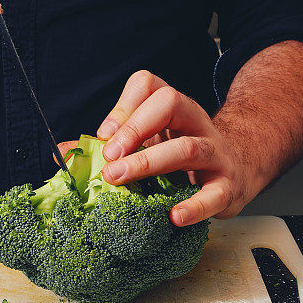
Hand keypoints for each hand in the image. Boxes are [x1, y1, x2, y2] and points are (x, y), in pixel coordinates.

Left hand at [95, 71, 262, 226]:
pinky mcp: (227, 187)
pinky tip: (174, 216)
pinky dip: (194, 207)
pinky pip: (213, 194)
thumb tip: (63, 154)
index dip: (124, 108)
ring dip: (150, 163)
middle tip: (109, 158)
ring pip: (188, 147)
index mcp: (174, 109)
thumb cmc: (184, 158)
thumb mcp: (149, 144)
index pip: (150, 86)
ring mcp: (215, 154)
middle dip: (134, 128)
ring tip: (121, 180)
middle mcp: (196, 123)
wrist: (239, 169)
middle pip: (170, 103)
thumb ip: (109, 147)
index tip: (104, 137)